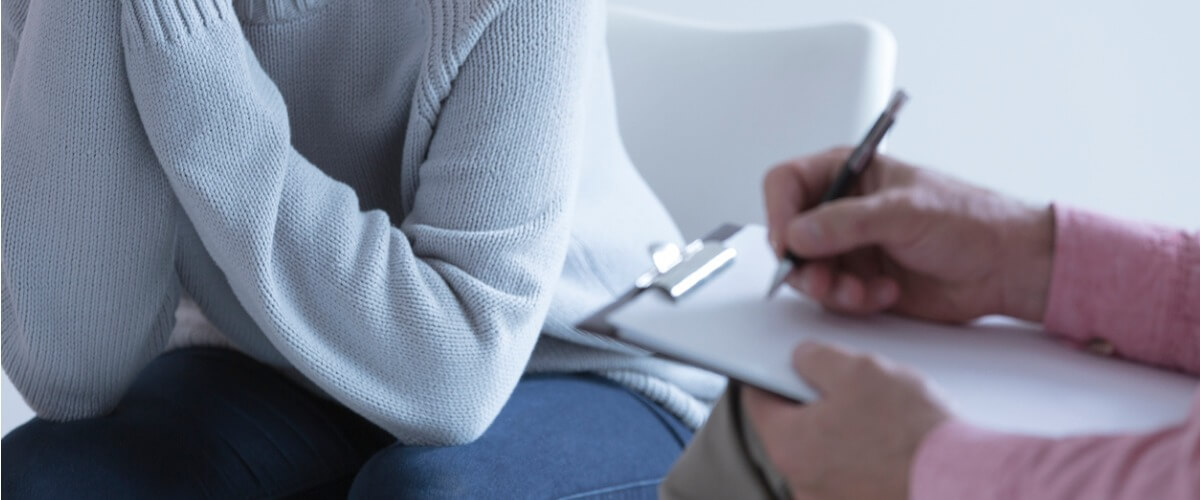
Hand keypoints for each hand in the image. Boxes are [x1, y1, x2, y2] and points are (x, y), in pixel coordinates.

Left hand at [742, 342, 949, 499]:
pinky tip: (893, 445)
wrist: (962, 482)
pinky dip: (865, 459)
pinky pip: (852, 476)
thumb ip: (816, 359)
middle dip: (815, 405)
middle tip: (847, 387)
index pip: (757, 402)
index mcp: (788, 445)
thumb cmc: (910, 431)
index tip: (778, 366)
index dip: (768, 375)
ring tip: (881, 417)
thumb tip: (801, 358)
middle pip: (794, 430)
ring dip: (843, 433)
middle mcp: (802, 483)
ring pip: (826, 455)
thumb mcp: (858, 370)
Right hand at [763, 148, 1054, 322]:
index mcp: (849, 173)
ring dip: (829, 288)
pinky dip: (853, 301)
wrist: (1006, 267)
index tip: (787, 242)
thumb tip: (798, 232)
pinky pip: (832, 297)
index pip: (786, 183)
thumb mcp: (907, 211)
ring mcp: (849, 247)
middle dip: (802, 262)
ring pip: (806, 271)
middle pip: (788, 233)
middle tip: (821, 280)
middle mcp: (842, 209)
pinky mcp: (860, 280)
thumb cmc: (972, 220)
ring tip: (860, 292)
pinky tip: (886, 293)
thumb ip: (847, 222)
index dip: (778, 212)